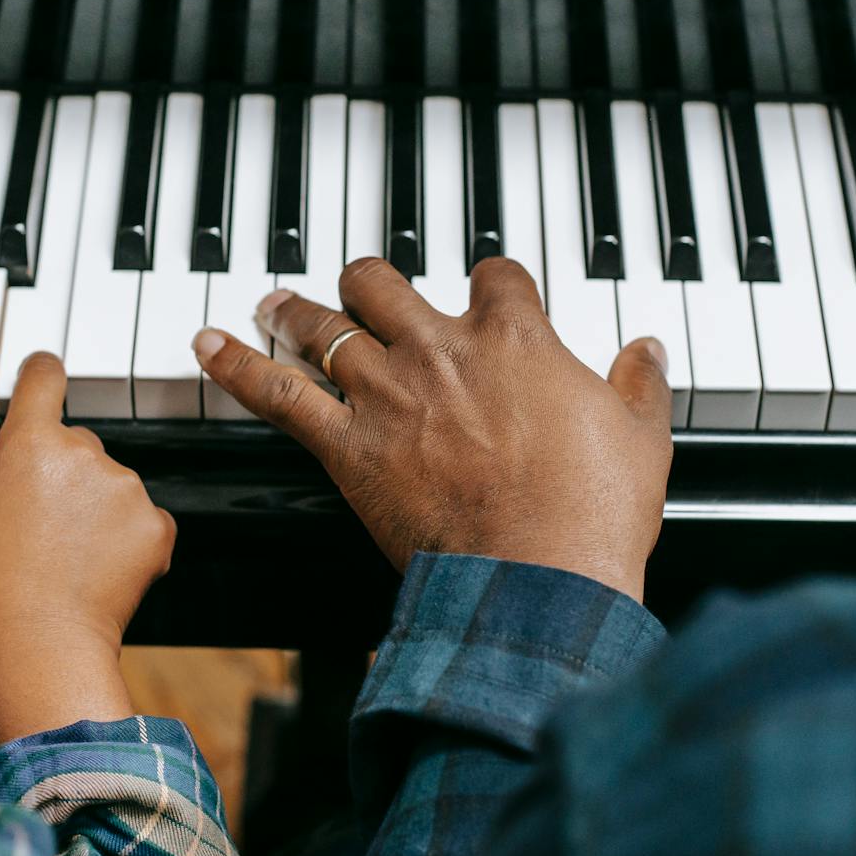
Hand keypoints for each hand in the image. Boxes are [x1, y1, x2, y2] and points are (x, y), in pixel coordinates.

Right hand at [0, 353, 175, 743]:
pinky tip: (94, 565)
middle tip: (33, 520)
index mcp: (31, 441)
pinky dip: (124, 535)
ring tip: (62, 550)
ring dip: (93, 502)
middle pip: (77, 438)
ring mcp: (127, 488)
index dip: (40, 377)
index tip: (39, 383)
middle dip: (59, 467)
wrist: (38, 643)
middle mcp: (86, 453)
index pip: (44, 375)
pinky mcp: (158, 525)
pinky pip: (141, 516)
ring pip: (110, 479)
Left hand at [193, 258, 671, 599]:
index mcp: (516, 339)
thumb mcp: (641, 438)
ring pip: (325, 325)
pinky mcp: (348, 446)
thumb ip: (639, 386)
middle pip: (385, 283)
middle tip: (357, 289)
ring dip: (295, 310)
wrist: (539, 579)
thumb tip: (648, 351)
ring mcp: (389, 394)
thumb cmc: (594, 516)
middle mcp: (442, 350)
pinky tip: (208, 342)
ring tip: (274, 301)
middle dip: (368, 282)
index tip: (488, 293)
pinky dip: (237, 365)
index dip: (489, 282)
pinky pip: (277, 393)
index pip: (494, 276)